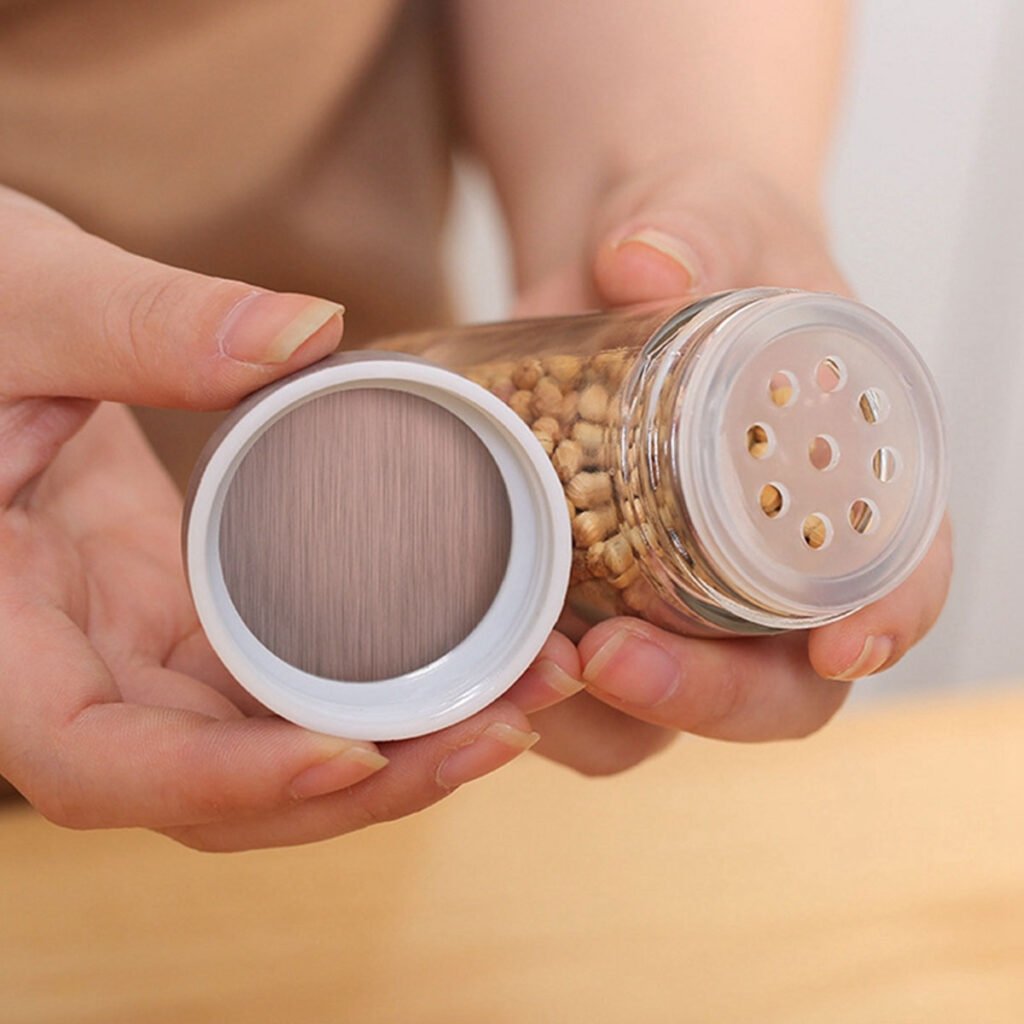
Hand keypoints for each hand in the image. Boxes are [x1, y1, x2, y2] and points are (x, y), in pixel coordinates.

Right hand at [0, 188, 537, 849]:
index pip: (99, 764)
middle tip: (506, 722)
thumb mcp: (14, 301)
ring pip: (267, 740)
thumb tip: (302, 333)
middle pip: (218, 785)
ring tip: (523, 686)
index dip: (225, 782)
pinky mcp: (189, 608)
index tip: (357, 754)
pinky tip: (466, 650)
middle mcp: (69, 667)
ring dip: (397, 739)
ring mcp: (137, 644)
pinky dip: (372, 682)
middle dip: (366, 777)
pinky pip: (284, 675)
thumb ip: (136, 321)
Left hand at [508, 160, 952, 773]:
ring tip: (525, 672)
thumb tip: (642, 260)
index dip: (885, 623)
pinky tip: (484, 655)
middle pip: (776, 687)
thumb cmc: (700, 241)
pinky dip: (531, 694)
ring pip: (664, 713)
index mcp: (844, 485)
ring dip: (597, 719)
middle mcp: (767, 566)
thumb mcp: (707, 216)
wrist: (619, 263)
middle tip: (614, 660)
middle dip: (705, 696)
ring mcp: (677, 596)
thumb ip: (690, 227)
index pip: (900, 577)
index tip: (837, 649)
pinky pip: (573, 689)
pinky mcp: (593, 598)